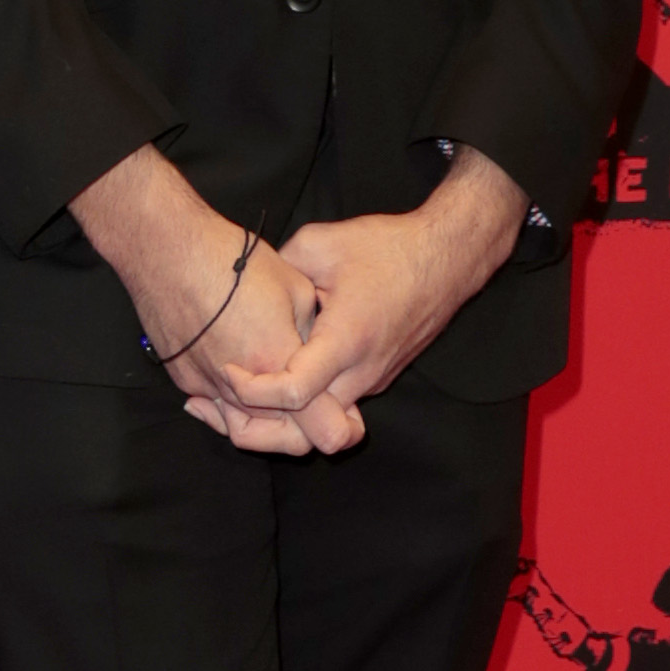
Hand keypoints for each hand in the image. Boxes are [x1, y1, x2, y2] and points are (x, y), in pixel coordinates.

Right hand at [69, 146, 350, 455]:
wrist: (166, 251)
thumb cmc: (231, 260)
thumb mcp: (295, 289)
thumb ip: (310, 337)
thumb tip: (312, 357)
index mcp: (278, 362)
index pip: (324, 428)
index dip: (343, 427)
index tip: (348, 415)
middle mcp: (242, 387)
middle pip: (287, 440)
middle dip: (307, 431)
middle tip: (318, 411)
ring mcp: (208, 387)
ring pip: (248, 429)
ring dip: (269, 421)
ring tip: (280, 397)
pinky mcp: (185, 380)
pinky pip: (218, 407)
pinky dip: (234, 403)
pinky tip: (239, 377)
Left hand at [216, 150, 527, 439]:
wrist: (449, 256)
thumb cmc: (388, 247)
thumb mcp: (320, 244)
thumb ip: (278, 272)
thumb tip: (244, 288)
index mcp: (347, 339)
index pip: (294, 393)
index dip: (252, 390)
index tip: (227, 369)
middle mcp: (364, 370)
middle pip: (307, 426)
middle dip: (260, 419)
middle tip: (220, 396)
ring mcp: (374, 379)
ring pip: (321, 417)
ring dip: (283, 410)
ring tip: (242, 385)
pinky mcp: (378, 377)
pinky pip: (336, 400)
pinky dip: (306, 398)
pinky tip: (279, 371)